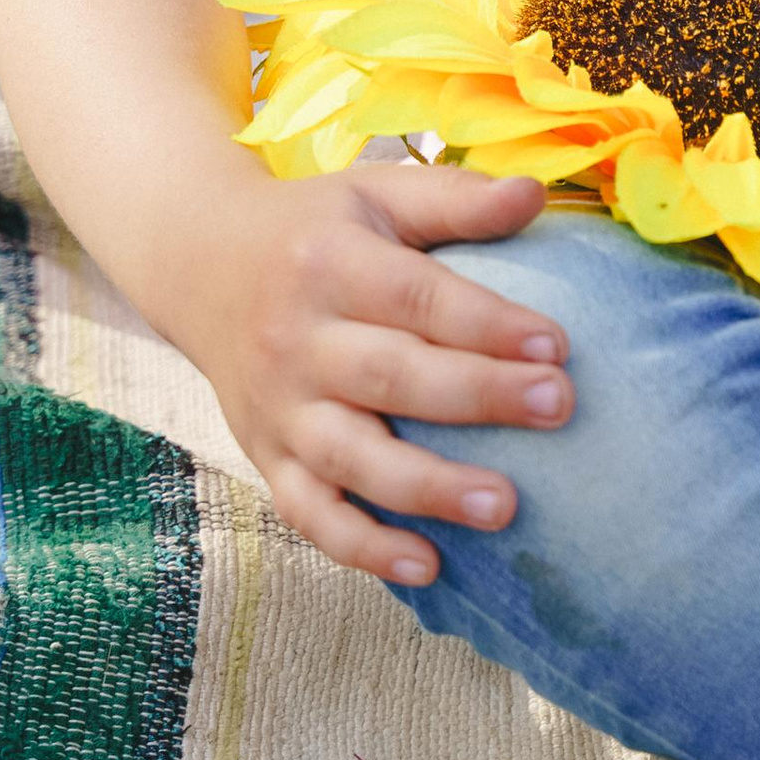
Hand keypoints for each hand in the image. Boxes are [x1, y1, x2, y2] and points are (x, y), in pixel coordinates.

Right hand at [199, 160, 566, 587]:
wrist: (198, 266)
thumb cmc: (315, 230)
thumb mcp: (375, 193)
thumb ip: (455, 198)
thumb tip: (535, 195)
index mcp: (328, 264)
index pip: (415, 297)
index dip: (486, 322)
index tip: (559, 345)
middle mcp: (296, 340)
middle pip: (390, 377)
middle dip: (478, 396)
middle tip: (561, 408)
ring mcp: (277, 407)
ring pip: (351, 458)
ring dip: (428, 488)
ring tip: (506, 507)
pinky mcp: (266, 456)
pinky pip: (309, 513)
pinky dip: (362, 547)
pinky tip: (426, 566)